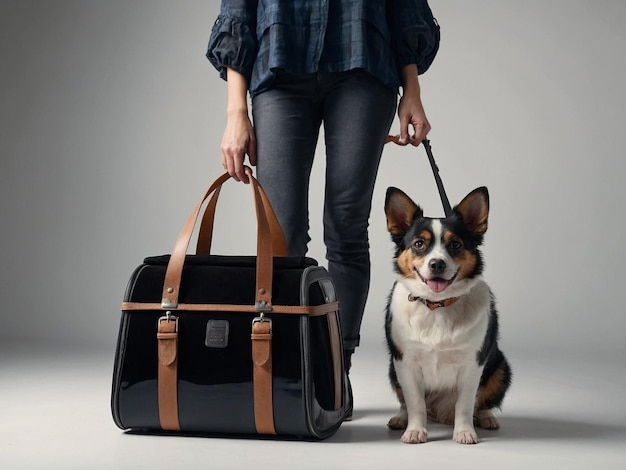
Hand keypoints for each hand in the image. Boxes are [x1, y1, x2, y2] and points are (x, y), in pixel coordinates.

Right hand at [220, 68, 255, 182]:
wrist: (236, 118)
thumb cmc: (245, 127)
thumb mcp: (253, 141)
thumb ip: (253, 155)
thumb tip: (253, 165)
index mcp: (237, 150)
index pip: (238, 170)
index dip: (243, 177)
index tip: (247, 180)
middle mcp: (229, 151)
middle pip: (231, 171)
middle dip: (238, 177)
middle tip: (245, 178)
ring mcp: (224, 149)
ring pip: (226, 167)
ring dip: (232, 172)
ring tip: (241, 171)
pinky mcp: (222, 147)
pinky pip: (223, 161)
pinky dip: (228, 166)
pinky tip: (235, 165)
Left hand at [397, 64, 430, 146]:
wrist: (411, 95)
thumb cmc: (408, 102)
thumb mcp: (403, 118)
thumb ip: (403, 132)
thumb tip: (403, 141)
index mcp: (422, 125)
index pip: (415, 142)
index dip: (406, 142)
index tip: (398, 140)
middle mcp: (426, 127)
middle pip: (416, 142)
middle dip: (407, 141)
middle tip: (398, 137)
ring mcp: (425, 126)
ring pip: (416, 139)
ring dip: (408, 138)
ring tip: (400, 133)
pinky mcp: (422, 126)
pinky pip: (416, 135)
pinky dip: (410, 135)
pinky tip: (404, 132)